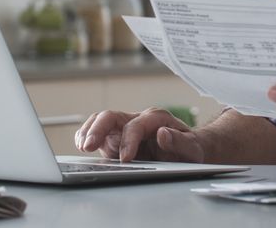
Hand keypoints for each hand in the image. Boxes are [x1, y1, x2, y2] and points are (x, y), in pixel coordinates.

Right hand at [74, 108, 204, 162]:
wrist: (189, 150)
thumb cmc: (191, 148)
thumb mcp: (193, 148)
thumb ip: (180, 142)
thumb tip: (163, 134)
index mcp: (156, 118)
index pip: (136, 125)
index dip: (129, 141)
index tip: (125, 159)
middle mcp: (138, 119)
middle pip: (112, 116)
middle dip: (98, 130)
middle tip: (88, 147)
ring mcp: (125, 128)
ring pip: (101, 122)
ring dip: (89, 132)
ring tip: (82, 147)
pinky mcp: (117, 139)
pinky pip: (98, 133)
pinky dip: (87, 137)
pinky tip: (82, 146)